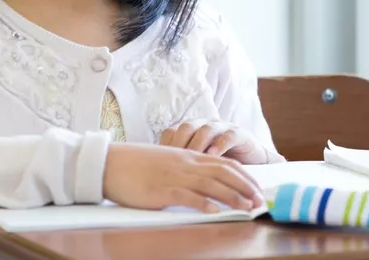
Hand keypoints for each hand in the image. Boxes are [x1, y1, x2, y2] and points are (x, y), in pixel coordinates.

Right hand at [102, 142, 263, 212]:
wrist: (109, 163)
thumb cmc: (135, 163)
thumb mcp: (166, 160)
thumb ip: (184, 167)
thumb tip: (200, 181)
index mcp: (188, 155)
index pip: (224, 163)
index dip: (244, 175)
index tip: (257, 186)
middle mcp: (186, 163)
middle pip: (224, 173)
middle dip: (245, 186)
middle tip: (259, 200)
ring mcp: (175, 176)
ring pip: (211, 184)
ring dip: (232, 196)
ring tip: (247, 207)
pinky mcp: (161, 190)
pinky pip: (188, 196)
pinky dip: (204, 204)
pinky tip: (216, 212)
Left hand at [160, 120, 282, 164]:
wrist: (249, 159)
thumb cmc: (216, 164)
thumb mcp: (196, 164)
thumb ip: (179, 166)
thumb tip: (152, 178)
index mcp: (190, 131)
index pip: (172, 132)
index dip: (164, 145)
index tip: (156, 161)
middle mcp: (204, 125)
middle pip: (187, 127)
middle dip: (179, 142)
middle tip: (172, 160)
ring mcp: (222, 128)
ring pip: (207, 129)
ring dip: (199, 144)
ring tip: (193, 158)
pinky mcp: (239, 133)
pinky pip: (228, 136)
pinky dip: (220, 145)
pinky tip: (214, 156)